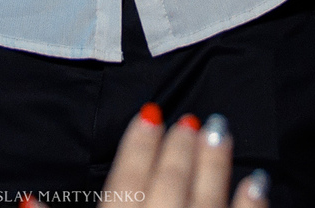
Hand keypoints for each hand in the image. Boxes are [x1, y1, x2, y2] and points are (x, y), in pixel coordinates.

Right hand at [102, 106, 269, 207]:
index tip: (148, 114)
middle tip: (188, 119)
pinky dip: (251, 203)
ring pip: (207, 197)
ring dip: (214, 163)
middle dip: (180, 147)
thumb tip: (57, 192)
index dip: (136, 144)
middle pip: (169, 181)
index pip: (125, 180)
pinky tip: (257, 181)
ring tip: (219, 129)